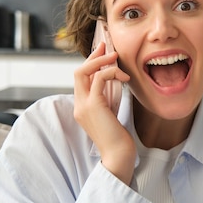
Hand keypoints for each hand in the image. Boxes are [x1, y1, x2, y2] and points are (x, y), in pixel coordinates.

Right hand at [73, 42, 134, 183]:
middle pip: (78, 72)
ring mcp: (83, 106)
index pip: (80, 79)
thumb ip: (108, 99)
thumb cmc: (119, 138)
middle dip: (93, 56)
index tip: (103, 52)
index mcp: (82, 107)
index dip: (91, 63)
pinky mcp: (93, 106)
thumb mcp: (112, 114)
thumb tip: (115, 81)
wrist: (118, 156)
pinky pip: (98, 79)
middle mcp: (79, 105)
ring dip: (102, 61)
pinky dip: (110, 72)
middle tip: (106, 46)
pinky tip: (124, 76)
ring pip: (84, 72)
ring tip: (117, 57)